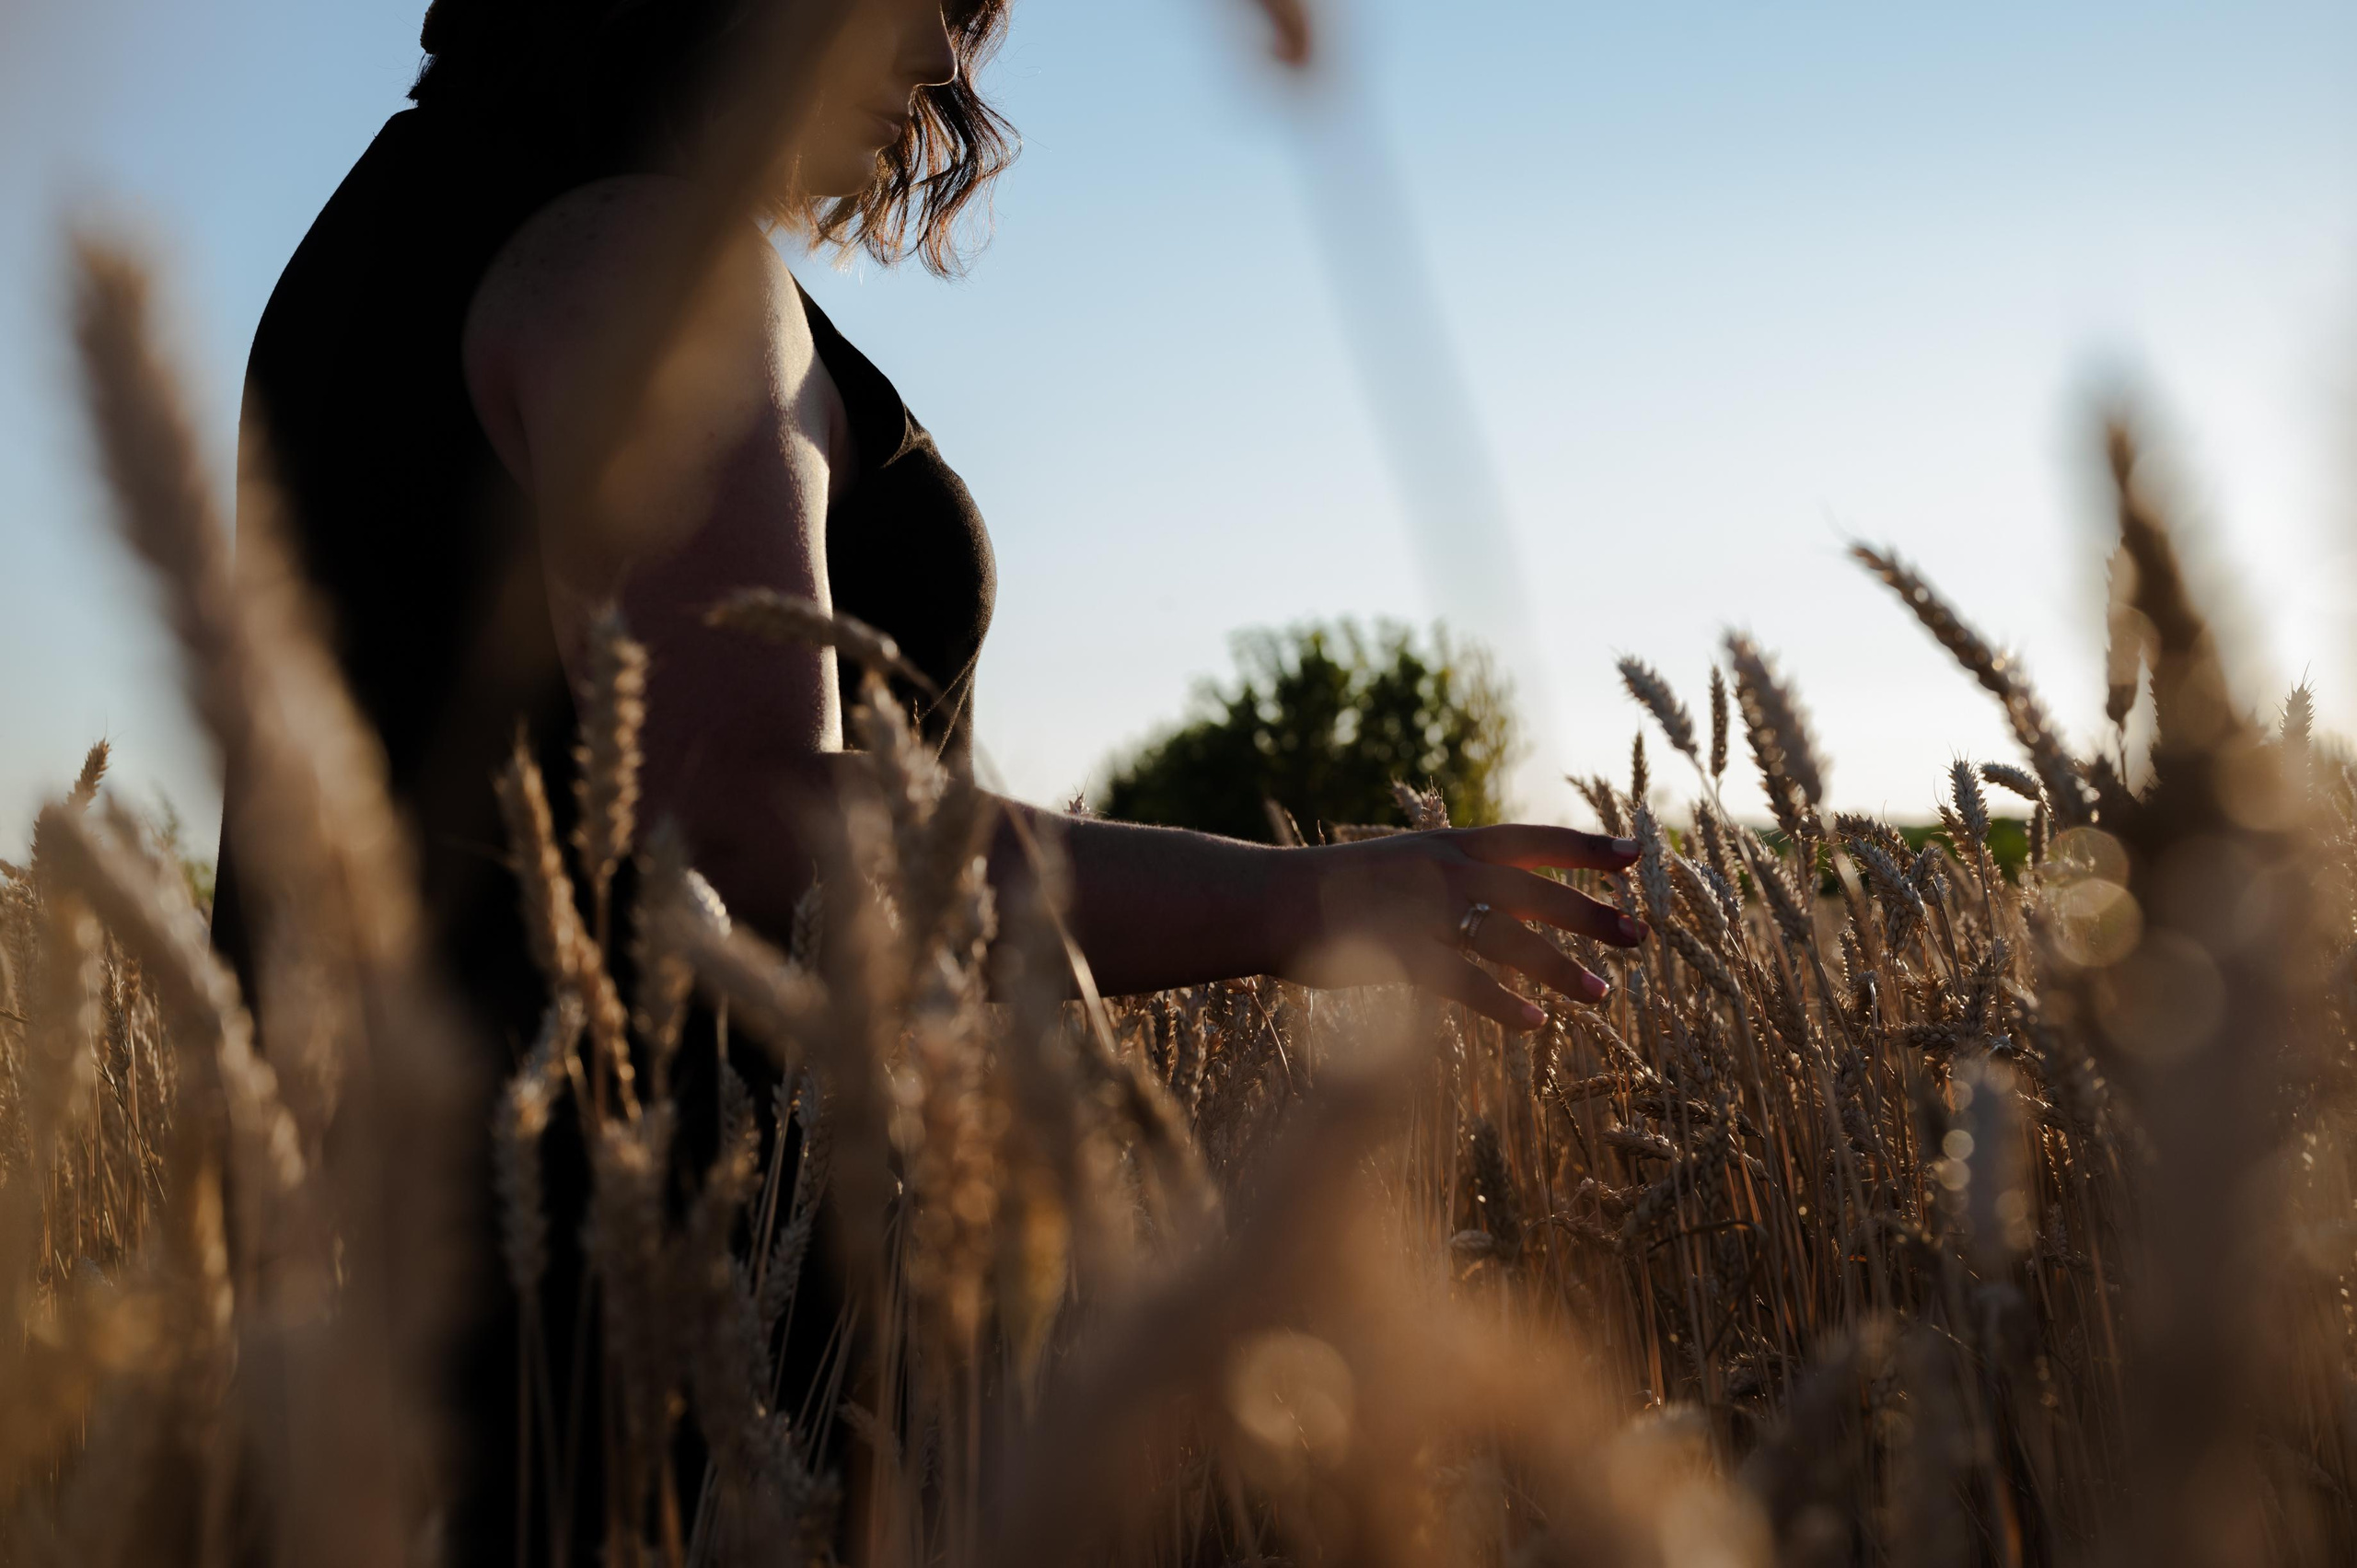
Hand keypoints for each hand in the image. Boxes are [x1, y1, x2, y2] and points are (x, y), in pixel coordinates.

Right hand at [1265, 825, 1647, 1028]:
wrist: (1268, 899)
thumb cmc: (1335, 887)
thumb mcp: (1402, 862)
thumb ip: (1449, 871)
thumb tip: (1495, 884)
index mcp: (1446, 845)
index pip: (1531, 840)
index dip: (1585, 847)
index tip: (1637, 854)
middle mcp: (1443, 871)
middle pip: (1532, 891)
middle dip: (1589, 913)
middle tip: (1639, 934)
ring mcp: (1422, 913)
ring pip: (1507, 940)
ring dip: (1559, 968)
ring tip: (1602, 994)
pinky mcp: (1399, 955)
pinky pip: (1462, 983)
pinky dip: (1502, 1004)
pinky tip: (1535, 1024)